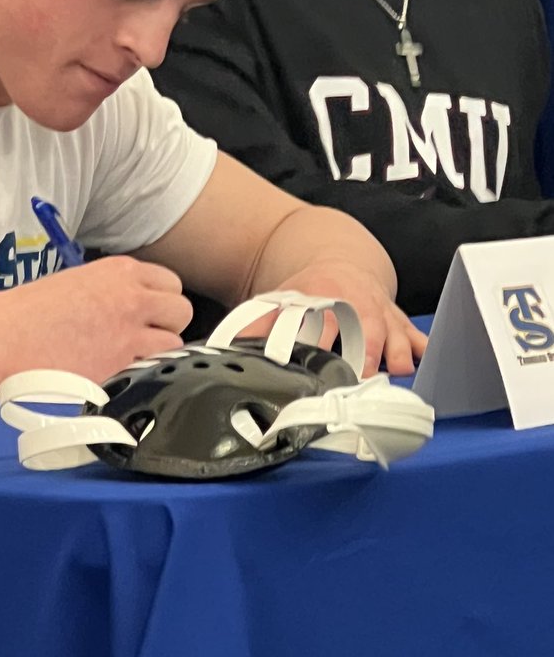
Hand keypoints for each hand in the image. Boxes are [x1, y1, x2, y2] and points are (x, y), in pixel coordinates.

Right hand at [0, 255, 191, 380]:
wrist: (3, 335)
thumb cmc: (29, 311)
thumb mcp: (79, 281)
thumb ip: (113, 290)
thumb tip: (134, 305)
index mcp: (120, 270)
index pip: (170, 282)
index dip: (160, 300)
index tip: (148, 312)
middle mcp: (132, 296)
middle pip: (181, 309)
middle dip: (167, 323)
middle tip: (145, 335)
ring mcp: (130, 330)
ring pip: (175, 341)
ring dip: (159, 350)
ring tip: (133, 356)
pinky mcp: (121, 363)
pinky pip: (155, 367)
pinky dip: (146, 372)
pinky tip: (123, 372)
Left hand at [245, 260, 425, 377]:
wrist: (344, 264)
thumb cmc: (312, 290)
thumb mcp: (284, 299)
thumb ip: (260, 323)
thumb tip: (233, 347)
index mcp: (326, 301)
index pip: (323, 330)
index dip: (321, 352)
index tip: (316, 378)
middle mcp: (359, 310)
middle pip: (364, 341)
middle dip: (361, 366)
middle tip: (353, 392)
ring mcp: (384, 318)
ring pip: (396, 343)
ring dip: (394, 364)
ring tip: (388, 387)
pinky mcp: (402, 324)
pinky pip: (419, 340)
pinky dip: (422, 355)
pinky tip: (423, 371)